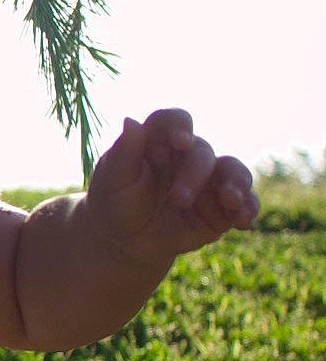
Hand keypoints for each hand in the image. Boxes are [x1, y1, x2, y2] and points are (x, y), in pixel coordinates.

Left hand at [84, 109, 258, 265]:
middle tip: (177, 200)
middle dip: (194, 175)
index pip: (174, 121)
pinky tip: (244, 220)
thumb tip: (130, 120)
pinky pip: (245, 202)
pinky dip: (248, 208)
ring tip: (231, 202)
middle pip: (202, 153)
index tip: (180, 142)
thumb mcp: (112, 181)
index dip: (180, 126)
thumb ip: (124, 152)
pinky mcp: (223, 206)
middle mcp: (188, 156)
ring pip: (234, 171)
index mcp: (159, 142)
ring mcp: (209, 180)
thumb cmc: (114, 203)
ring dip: (236, 183)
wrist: (125, 241)